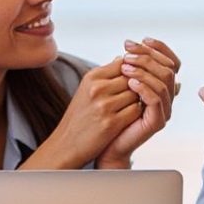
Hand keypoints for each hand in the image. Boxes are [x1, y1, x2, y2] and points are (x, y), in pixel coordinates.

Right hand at [31, 57, 146, 167]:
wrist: (67, 144)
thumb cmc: (79, 116)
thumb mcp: (86, 89)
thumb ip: (106, 74)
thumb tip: (122, 58)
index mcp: (92, 77)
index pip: (123, 63)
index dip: (131, 72)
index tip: (130, 82)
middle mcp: (97, 88)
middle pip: (133, 78)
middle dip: (136, 86)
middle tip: (132, 96)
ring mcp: (105, 106)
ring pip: (136, 94)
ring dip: (137, 100)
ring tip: (128, 107)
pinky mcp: (112, 123)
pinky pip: (136, 110)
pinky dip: (135, 114)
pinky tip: (128, 117)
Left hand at [101, 39, 182, 166]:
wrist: (106, 144)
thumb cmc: (111, 115)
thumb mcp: (118, 87)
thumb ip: (127, 70)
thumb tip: (126, 49)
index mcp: (161, 86)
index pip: (170, 61)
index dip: (159, 48)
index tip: (141, 40)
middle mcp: (167, 97)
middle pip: (168, 69)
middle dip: (147, 57)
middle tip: (128, 53)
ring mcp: (164, 110)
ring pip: (163, 83)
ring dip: (144, 71)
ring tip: (125, 67)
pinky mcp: (157, 122)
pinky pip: (156, 100)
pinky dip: (144, 88)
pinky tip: (130, 82)